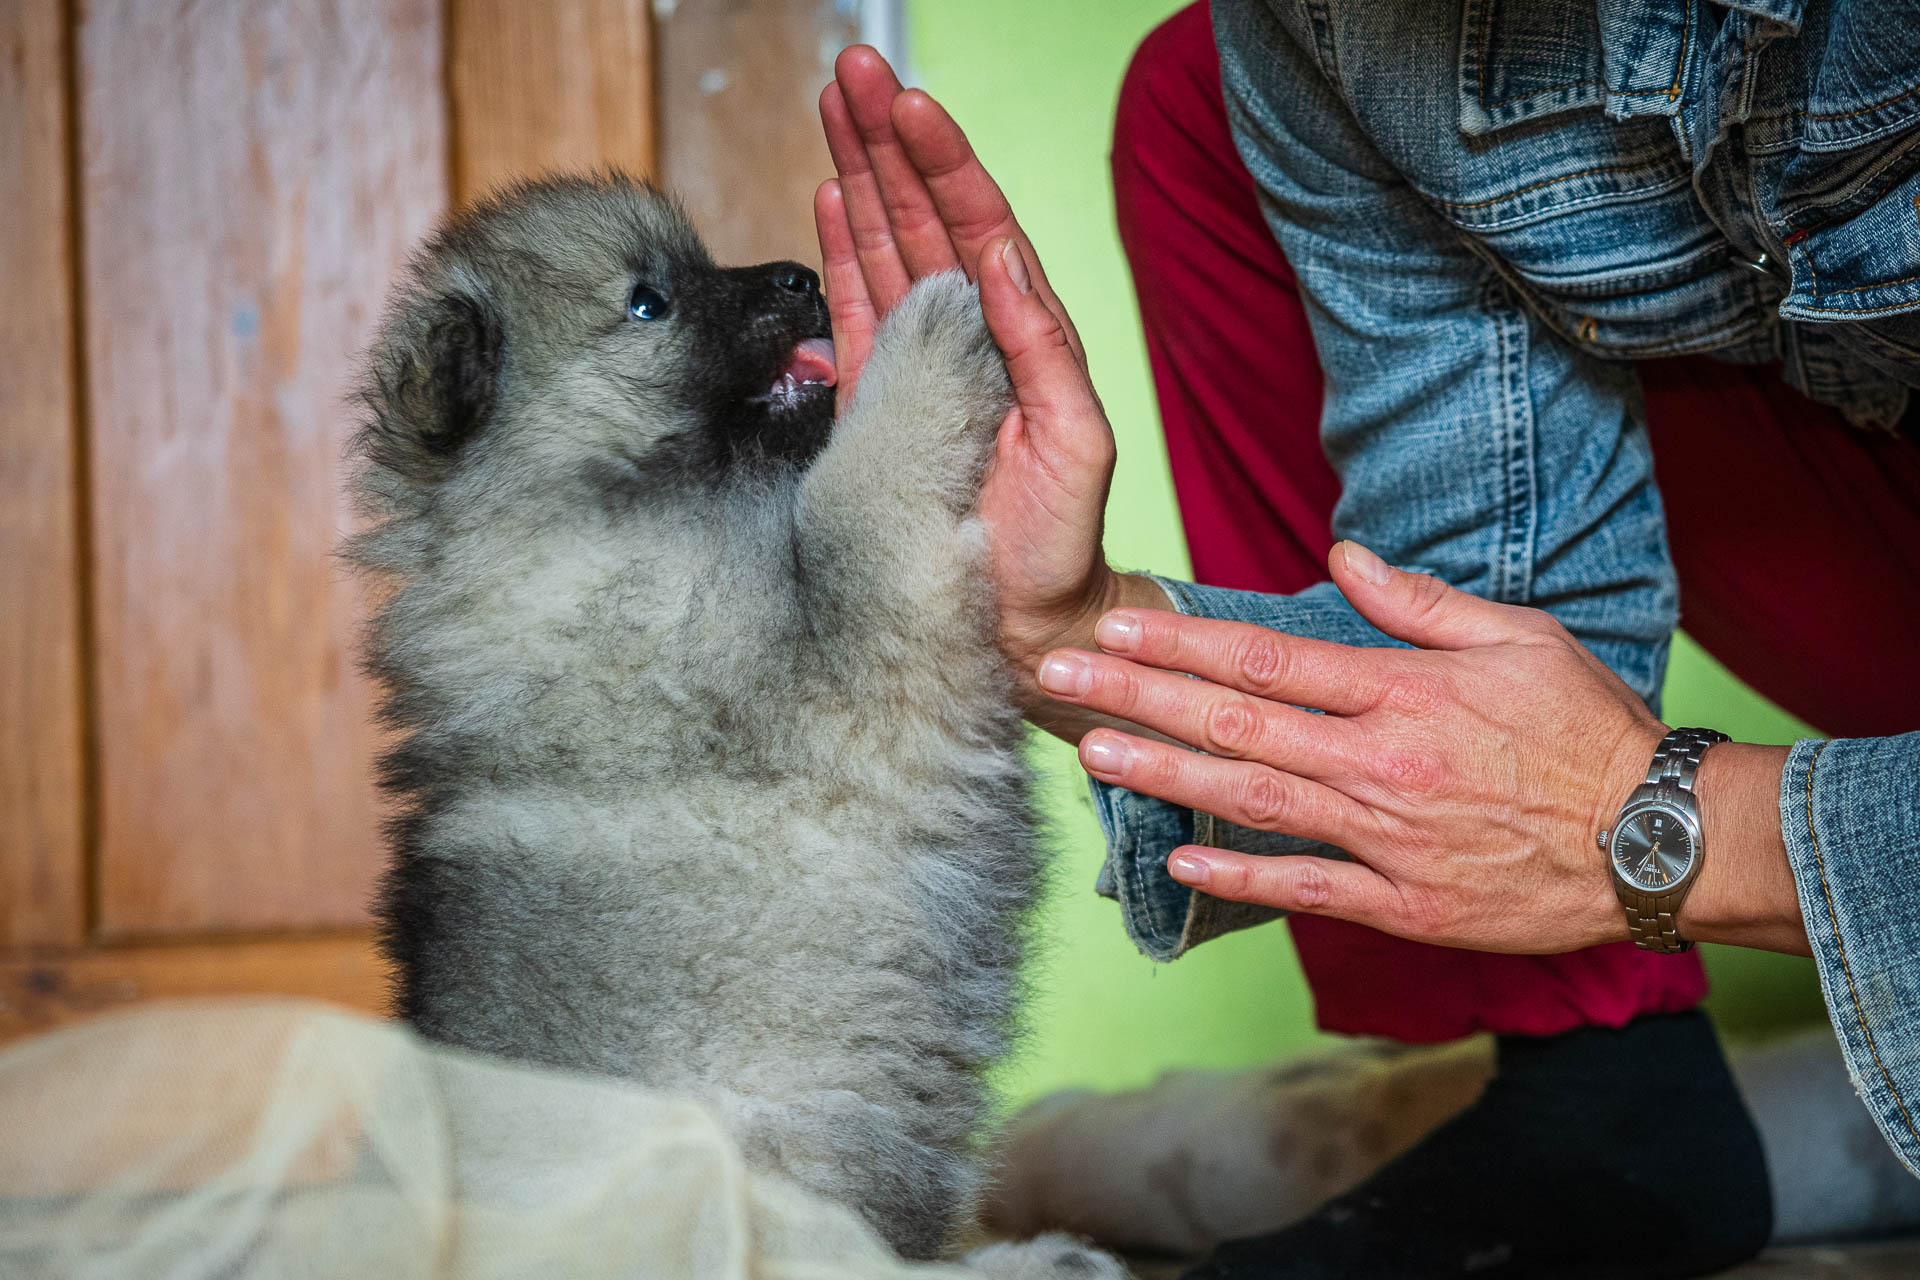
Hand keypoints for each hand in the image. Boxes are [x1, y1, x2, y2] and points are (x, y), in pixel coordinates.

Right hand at [814, 47, 1143, 721]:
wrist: (1021, 617)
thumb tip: (1000, 258)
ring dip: (860, 174)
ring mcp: (923, 359)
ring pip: (885, 244)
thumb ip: (1043, 347)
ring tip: (835, 107)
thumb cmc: (1060, 540)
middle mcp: (970, 333)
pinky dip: (843, 248)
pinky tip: (831, 197)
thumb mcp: (1077, 439)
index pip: (977, 221)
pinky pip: (857, 307)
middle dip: (888, 139)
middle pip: (922, 214)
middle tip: (854, 71)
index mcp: (1022, 331)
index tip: (907, 103)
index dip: (942, 159)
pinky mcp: (882, 397)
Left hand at [1036, 541, 1670, 953]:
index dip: (1180, 640)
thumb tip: (1341, 554)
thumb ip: (1419, 600)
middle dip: (1138, 696)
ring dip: (1165, 773)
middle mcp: (1381, 761)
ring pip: (1252, 799)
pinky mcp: (1404, 903)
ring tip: (1090, 751)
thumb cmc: (1588, 729)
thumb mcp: (1518, 637)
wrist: (1659, 841)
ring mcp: (1387, 836)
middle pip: (1236, 720)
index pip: (1266, 655)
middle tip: (1059, 677)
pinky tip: (1176, 859)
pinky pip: (1306, 886)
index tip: (1114, 625)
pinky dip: (1238, 875)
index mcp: (1403, 691)